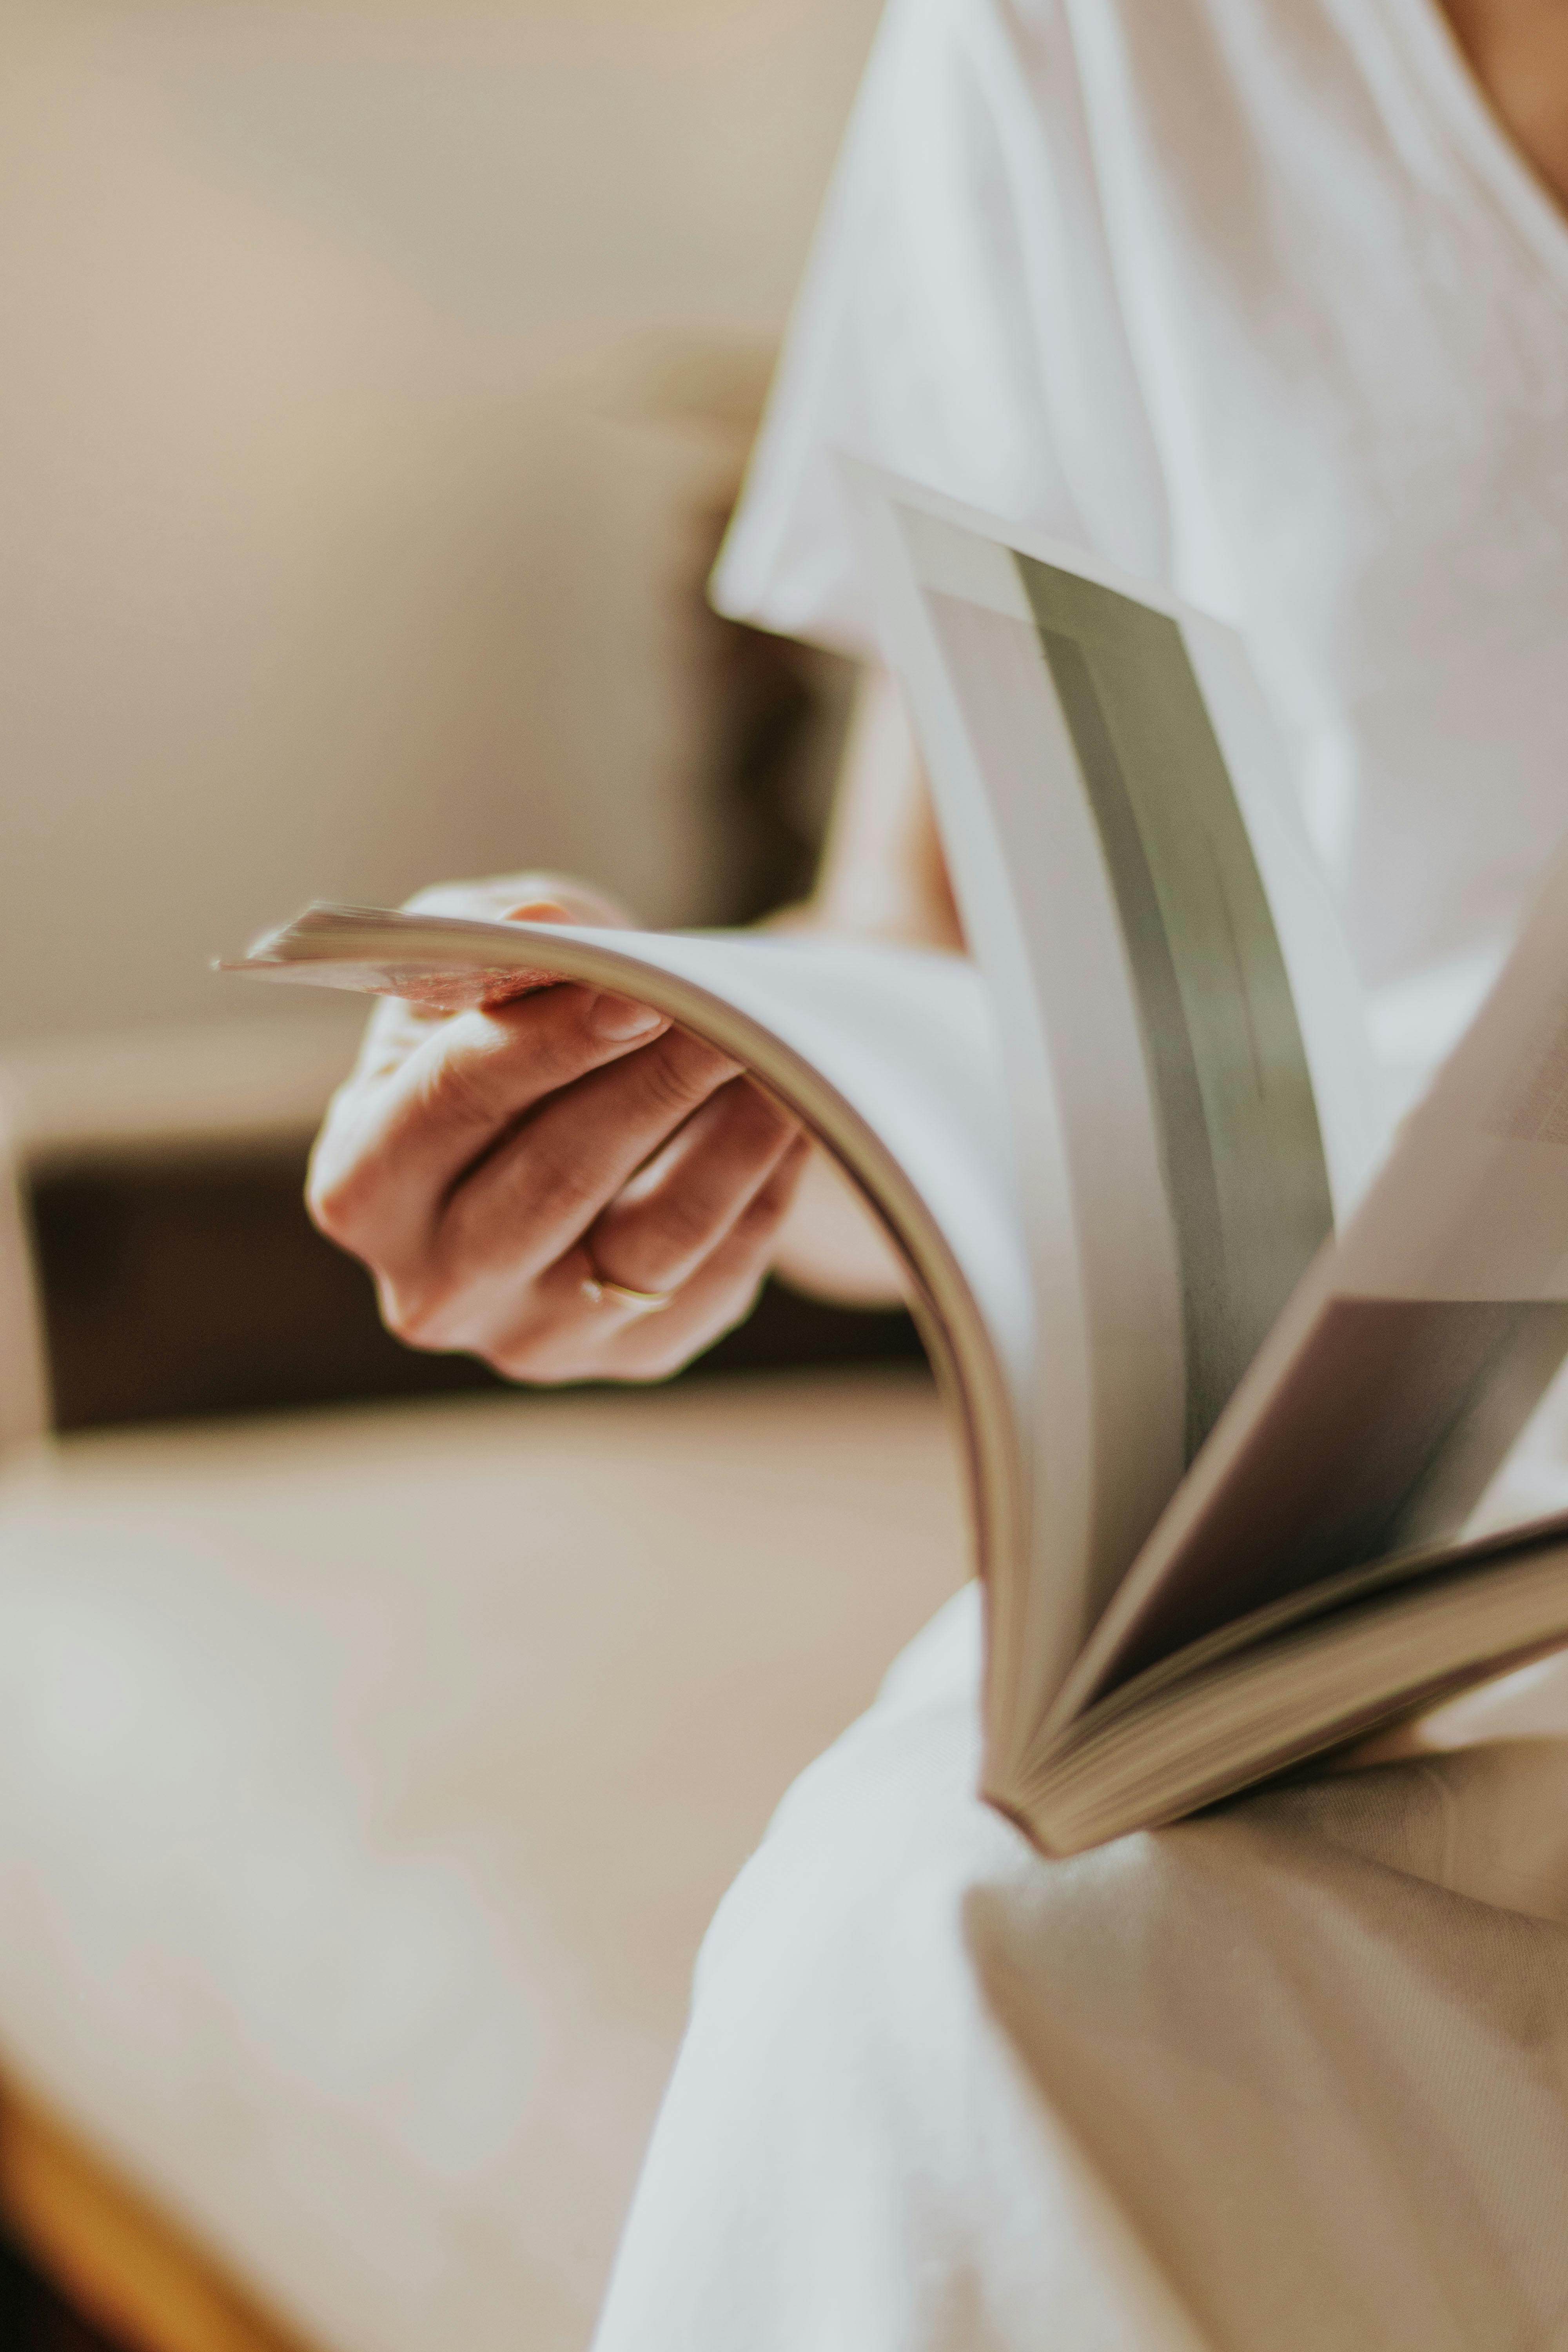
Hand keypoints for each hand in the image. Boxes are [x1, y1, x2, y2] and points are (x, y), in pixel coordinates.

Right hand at [306, 875, 808, 1381]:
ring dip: (731, 1136)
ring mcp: (536, 1339)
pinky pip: (720, 1272)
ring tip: (780, 1051)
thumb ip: (495, 941)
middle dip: (651, 1085)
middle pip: (553, 1181)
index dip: (545, 1042)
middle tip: (728, 1012)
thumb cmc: (511, 1026)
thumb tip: (541, 926)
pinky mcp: (634, 1356)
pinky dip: (765, 1185)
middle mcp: (434, 1286)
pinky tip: (796, 1111)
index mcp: (361, 1186)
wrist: (577, 1115)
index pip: (448, 1106)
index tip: (635, 988)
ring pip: (654, 1240)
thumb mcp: (479, 961)